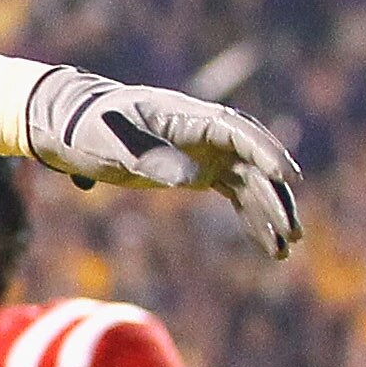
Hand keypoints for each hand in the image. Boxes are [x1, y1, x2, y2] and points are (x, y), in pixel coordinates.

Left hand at [18, 67, 304, 258]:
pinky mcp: (200, 171)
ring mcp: (206, 151)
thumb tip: (192, 179)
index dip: (266, 153)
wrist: (71, 127)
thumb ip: (151, 159)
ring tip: (284, 250)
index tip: (288, 178)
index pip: (238, 133)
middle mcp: (205, 132)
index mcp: (188, 116)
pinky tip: (266, 244)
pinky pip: (235, 194)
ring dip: (268, 213)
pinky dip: (251, 217)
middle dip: (275, 197)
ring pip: (250, 182)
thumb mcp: (112, 144)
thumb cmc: (89, 129)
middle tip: (293, 232)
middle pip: (253, 162)